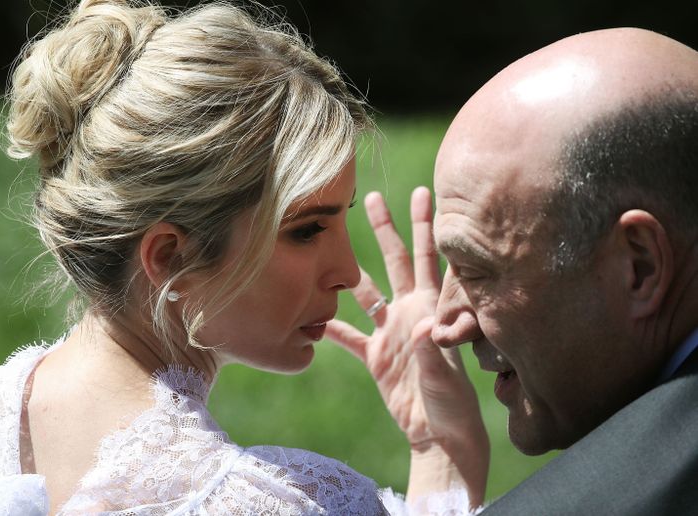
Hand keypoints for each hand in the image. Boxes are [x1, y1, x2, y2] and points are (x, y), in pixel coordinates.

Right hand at [326, 187, 487, 505]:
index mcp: (430, 309)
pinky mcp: (375, 354)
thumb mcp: (444, 379)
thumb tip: (422, 326)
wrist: (436, 435)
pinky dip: (330, 324)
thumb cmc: (450, 407)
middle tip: (374, 196)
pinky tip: (311, 312)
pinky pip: (347, 334)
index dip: (428, 225)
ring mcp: (391, 331)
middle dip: (387, 228)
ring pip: (368, 290)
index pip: (430, 259)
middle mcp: (410, 312)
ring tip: (336, 242)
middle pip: (396, 261)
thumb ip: (432, 352)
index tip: (424, 191)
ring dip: (352, 269)